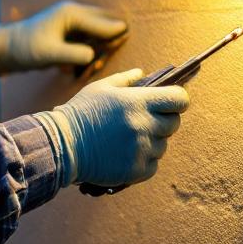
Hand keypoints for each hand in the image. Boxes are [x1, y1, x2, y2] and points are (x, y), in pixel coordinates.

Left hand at [0, 0, 126, 78]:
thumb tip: (95, 55)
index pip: (103, 23)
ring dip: (100, 46)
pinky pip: (89, 38)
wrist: (7, 48)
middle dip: (110, 40)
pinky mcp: (70, 31)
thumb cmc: (26, 49)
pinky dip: (90, 49)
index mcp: (71, 13)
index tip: (124, 46)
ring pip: (99, 30)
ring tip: (94, 65)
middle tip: (106, 59)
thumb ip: (74, 54)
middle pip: (106, 22)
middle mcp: (74, 12)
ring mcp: (72, 21)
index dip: (115, 36)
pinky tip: (79, 65)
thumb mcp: (50, 54)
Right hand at [42, 68, 189, 187]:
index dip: (178, 99)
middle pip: (174, 123)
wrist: (62, 145)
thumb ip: (126, 79)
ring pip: (163, 145)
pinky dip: (144, 161)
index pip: (179, 99)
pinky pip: (153, 165)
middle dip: (165, 120)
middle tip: (146, 121)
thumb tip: (142, 73)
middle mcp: (144, 125)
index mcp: (138, 102)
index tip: (173, 102)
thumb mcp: (101, 88)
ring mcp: (142, 149)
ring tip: (128, 139)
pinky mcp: (136, 170)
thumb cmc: (81, 113)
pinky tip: (126, 154)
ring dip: (152, 142)